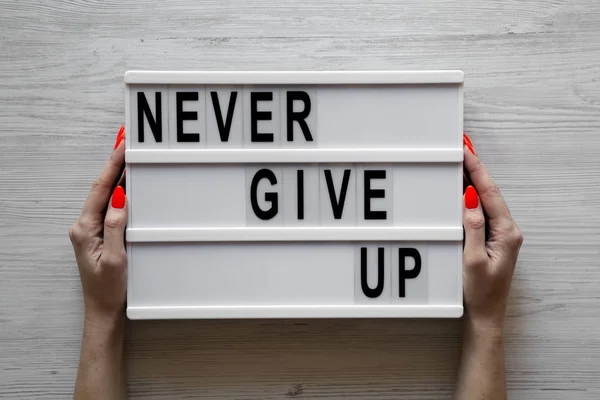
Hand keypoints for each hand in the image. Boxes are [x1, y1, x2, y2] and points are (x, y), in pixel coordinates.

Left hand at [69, 125, 127, 320]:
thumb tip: (120, 197)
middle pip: (101, 188)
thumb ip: (116, 226)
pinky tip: (127, 182)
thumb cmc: (108, 290)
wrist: (103, 311)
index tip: (122, 146)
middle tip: (126, 141)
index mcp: (84, 229)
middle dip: (114, 163)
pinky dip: (119, 191)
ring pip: (105, 195)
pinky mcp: (99, 234)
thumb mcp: (116, 258)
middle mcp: (84, 226)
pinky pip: (109, 207)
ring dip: (117, 175)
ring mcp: (91, 230)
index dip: (113, 165)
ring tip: (128, 155)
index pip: (101, 189)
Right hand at [462, 134, 522, 329]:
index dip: (476, 170)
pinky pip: (481, 211)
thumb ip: (472, 227)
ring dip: (473, 180)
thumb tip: (470, 198)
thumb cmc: (480, 292)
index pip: (490, 193)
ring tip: (461, 161)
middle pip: (489, 192)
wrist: (485, 315)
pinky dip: (471, 196)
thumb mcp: (473, 259)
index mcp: (507, 233)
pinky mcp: (491, 239)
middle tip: (462, 147)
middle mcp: (507, 230)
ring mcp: (500, 234)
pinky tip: (462, 188)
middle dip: (475, 168)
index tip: (465, 151)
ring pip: (486, 200)